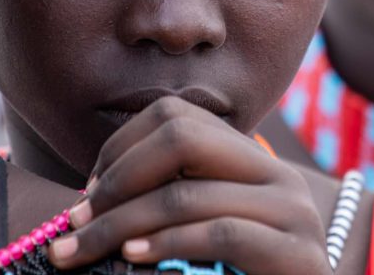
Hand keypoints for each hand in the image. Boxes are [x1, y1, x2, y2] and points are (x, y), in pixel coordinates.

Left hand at [47, 97, 328, 273]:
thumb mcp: (206, 237)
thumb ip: (174, 207)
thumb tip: (89, 204)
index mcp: (253, 163)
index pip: (177, 116)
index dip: (121, 148)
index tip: (87, 194)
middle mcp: (278, 175)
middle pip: (181, 138)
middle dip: (117, 179)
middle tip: (76, 221)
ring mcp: (293, 212)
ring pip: (188, 195)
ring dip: (120, 224)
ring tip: (81, 249)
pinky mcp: (298, 255)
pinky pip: (221, 234)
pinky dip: (167, 244)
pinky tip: (131, 259)